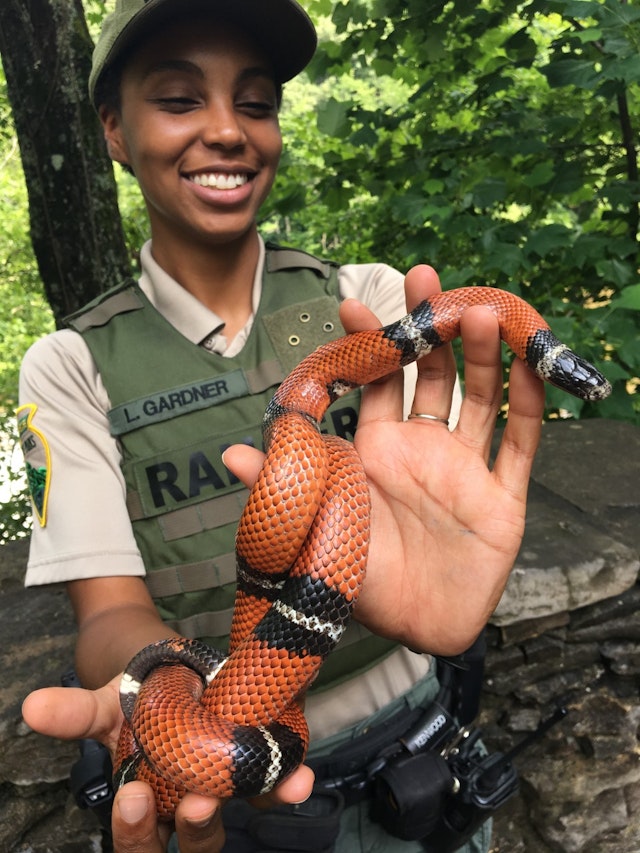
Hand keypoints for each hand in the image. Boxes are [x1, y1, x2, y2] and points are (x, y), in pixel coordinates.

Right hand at [22, 676, 313, 851]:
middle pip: (196, 843)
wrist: (170, 670)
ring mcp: (228, 788)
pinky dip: (288, 782)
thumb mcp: (103, 705)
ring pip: (242, 815)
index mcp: (146, 806)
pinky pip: (275, 783)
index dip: (134, 830)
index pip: (138, 839)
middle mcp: (189, 806)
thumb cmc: (132, 701)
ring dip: (259, 803)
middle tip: (197, 803)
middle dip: (197, 829)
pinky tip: (300, 774)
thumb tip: (31, 705)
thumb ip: (74, 712)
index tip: (133, 796)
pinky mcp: (259, 763)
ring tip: (272, 786)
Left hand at [223, 264, 544, 655]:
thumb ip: (282, 490)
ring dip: (482, 355)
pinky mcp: (503, 497)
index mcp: (376, 449)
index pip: (374, 382)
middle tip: (424, 281)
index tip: (352, 302)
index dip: (366, 343)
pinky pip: (521, 445)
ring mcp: (465, 468)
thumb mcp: (317, 529)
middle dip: (429, 328)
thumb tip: (233, 455)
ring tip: (480, 312)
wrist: (412, 634)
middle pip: (431, 375)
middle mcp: (422, 448)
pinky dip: (529, 406)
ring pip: (479, 397)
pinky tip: (529, 365)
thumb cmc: (359, 581)